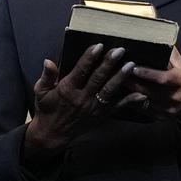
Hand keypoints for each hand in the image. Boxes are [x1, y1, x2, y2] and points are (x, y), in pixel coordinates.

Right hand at [23, 45, 134, 162]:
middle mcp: (82, 98)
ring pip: (109, 90)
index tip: (99, 45)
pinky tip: (141, 94)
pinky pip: (117, 107)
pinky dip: (129, 101)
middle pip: (98, 78)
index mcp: (67, 89)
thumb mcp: (40, 91)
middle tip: (120, 50)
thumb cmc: (46, 109)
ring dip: (120, 77)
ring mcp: (93, 107)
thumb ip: (46, 76)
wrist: (53, 134)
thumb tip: (48, 61)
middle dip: (109, 63)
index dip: (90, 57)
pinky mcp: (101, 115)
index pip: (80, 70)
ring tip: (131, 65)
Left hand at [123, 47, 180, 138]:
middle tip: (116, 72)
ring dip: (128, 91)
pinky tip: (120, 95)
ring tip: (114, 81)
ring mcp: (166, 108)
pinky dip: (131, 101)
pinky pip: (142, 109)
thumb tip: (158, 35)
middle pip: (148, 90)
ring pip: (142, 100)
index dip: (148, 73)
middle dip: (131, 82)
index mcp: (179, 80)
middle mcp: (173, 96)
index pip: (162, 78)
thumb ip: (169, 52)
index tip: (133, 67)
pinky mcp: (159, 116)